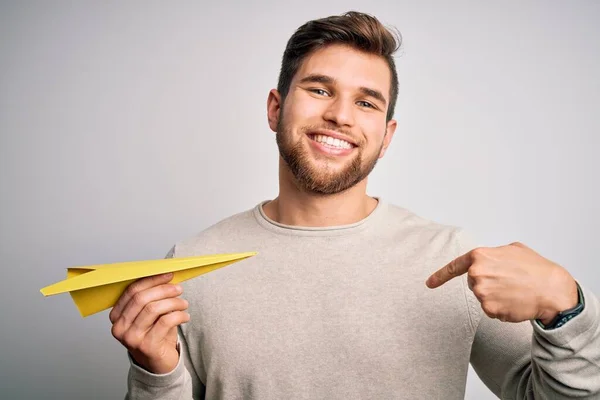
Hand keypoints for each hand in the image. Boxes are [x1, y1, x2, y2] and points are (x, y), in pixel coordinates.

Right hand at [110, 272, 189, 373]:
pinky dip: (179, 315)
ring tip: (184, 304)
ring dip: (173, 302)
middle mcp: (120, 328)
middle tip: (179, 289)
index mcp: (116, 316)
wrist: (158, 363)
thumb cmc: (155, 334)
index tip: (168, 275)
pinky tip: (185, 316)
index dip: (151, 280)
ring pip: (153, 309)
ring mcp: (131, 338)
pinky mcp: (147, 346)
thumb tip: (167, 277)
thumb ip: (152, 297)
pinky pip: (165, 322)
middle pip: (141, 298)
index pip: (132, 291)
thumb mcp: (150, 315)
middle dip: (163, 289)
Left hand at [426, 242, 577, 323]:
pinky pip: (490, 310)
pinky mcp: (489, 309)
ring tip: (515, 291)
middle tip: (510, 281)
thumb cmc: (536, 268)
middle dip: (488, 283)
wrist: (552, 290)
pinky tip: (515, 302)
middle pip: (474, 283)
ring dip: (495, 296)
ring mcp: (481, 293)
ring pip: (483, 297)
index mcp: (480, 256)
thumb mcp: (513, 249)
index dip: (440, 276)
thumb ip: (493, 254)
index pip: (454, 267)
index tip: (429, 283)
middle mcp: (476, 274)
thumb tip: (488, 260)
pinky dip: (502, 308)